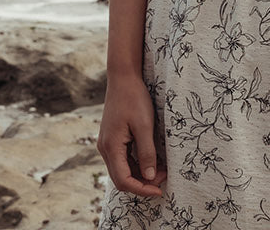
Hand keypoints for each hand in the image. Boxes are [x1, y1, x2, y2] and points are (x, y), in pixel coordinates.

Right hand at [97, 72, 166, 196]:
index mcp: (111, 147)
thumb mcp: (144, 126)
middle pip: (121, 178)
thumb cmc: (134, 99)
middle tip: (164, 178)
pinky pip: (123, 158)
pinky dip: (137, 163)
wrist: (123, 78)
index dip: (142, 189)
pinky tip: (153, 159)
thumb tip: (150, 177)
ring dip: (141, 173)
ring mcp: (107, 143)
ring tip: (162, 168)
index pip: (124, 180)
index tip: (160, 190)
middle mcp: (105, 148)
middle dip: (143, 183)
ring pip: (123, 169)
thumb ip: (147, 153)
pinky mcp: (112, 138)